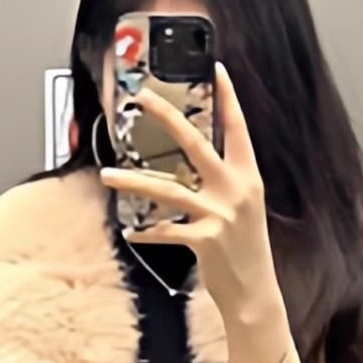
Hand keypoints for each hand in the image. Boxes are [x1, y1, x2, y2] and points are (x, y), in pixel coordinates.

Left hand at [100, 65, 285, 336]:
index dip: (228, 97)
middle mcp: (235, 190)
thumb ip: (223, 183)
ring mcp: (219, 215)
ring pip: (168, 189)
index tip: (216, 69)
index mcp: (247, 177)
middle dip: (167, 117)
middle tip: (142, 99)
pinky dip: (146, 232)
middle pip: (196, 144)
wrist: (255, 293)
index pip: (237, 128)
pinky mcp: (204, 241)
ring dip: (133, 182)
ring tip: (107, 175)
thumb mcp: (244, 209)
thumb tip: (195, 166)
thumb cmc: (246, 250)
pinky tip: (130, 232)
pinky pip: (165, 231)